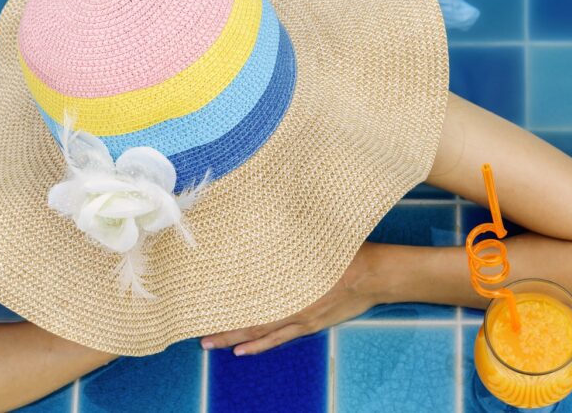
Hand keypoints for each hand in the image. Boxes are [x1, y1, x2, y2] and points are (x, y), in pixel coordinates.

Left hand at [200, 242, 383, 355]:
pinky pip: (279, 338)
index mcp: (289, 280)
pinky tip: (244, 350)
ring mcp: (300, 317)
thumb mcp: (315, 238)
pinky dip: (260, 345)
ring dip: (234, 339)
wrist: (374, 274)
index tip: (202, 299)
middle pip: (249, 318)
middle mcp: (289, 302)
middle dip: (222, 326)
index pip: (248, 295)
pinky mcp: (310, 324)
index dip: (225, 300)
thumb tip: (267, 220)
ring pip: (260, 332)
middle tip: (198, 332)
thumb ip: (290, 239)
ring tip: (211, 344)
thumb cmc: (346, 252)